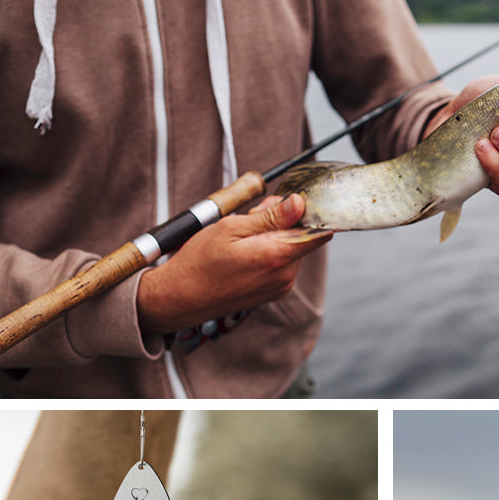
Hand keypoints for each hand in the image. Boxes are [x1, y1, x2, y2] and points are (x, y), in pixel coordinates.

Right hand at [136, 194, 330, 334]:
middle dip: (282, 221)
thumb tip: (299, 203)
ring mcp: (281, 286)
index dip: (309, 211)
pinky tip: (243, 253)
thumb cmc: (199, 263)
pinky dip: (268, 252)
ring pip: (290, 248)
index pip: (319, 231)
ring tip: (241, 238)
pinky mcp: (274, 292)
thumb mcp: (231, 227)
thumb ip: (270, 217)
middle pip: (302, 236)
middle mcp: (285, 275)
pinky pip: (281, 263)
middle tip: (250, 218)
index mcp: (277, 256)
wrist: (180, 298)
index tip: (292, 201)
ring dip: (273, 236)